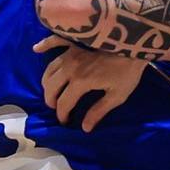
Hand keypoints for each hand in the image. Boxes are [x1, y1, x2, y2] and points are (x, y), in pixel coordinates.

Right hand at [34, 35, 149, 130]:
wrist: (133, 43)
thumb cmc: (128, 71)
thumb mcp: (117, 95)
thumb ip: (99, 111)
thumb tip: (85, 128)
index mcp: (80, 82)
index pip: (63, 103)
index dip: (62, 115)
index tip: (65, 121)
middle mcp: (69, 68)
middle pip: (51, 87)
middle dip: (50, 100)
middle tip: (56, 107)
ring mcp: (69, 52)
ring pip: (49, 69)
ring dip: (47, 82)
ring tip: (51, 90)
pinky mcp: (73, 41)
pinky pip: (53, 41)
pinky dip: (44, 45)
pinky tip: (36, 48)